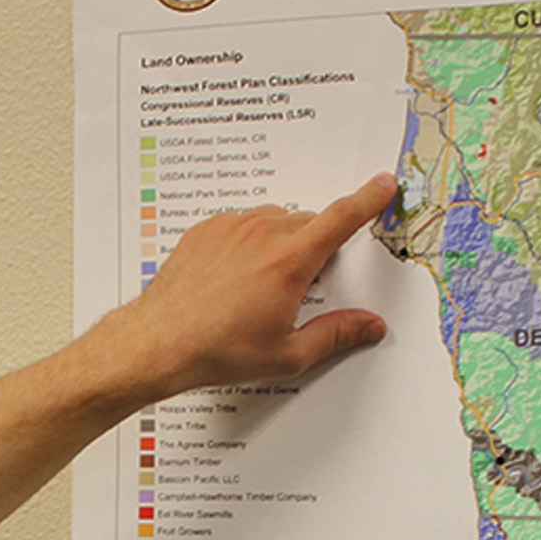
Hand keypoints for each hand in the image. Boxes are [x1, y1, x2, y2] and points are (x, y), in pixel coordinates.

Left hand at [85, 171, 397, 402]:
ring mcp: (229, 228)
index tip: (382, 185)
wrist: (158, 342)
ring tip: (262, 285)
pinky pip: (240, 224)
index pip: (342, 219)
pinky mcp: (205, 230)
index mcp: (289, 262)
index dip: (368, 200)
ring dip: (280, 242)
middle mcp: (260, 234)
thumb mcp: (287, 354)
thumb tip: (369, 326)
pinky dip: (247, 242)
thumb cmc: (216, 350)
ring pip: (274, 221)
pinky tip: (235, 277)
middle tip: (301, 285)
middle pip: (308, 223)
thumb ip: (336, 335)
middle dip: (315, 246)